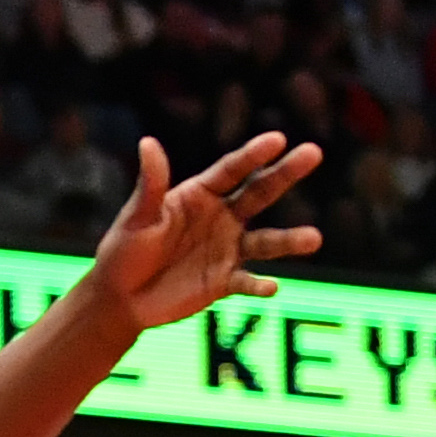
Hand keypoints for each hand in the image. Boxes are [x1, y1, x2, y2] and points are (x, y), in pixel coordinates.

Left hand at [91, 132, 322, 331]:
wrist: (121, 297)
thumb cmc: (124, 250)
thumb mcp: (137, 217)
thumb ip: (151, 185)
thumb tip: (149, 142)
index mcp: (198, 195)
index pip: (230, 170)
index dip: (253, 155)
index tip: (278, 139)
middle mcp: (220, 217)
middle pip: (258, 193)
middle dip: (285, 174)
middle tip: (313, 152)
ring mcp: (226, 249)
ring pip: (264, 242)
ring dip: (288, 241)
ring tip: (314, 238)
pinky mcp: (224, 281)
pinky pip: (246, 282)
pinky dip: (259, 285)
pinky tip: (270, 287)